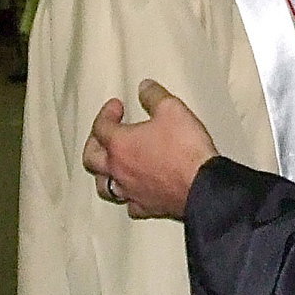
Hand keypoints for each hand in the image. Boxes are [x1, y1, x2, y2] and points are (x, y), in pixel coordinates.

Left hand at [82, 80, 218, 218]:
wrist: (202, 184)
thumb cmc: (185, 149)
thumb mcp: (173, 109)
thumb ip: (155, 96)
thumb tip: (145, 88)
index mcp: (120, 144)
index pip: (101, 126)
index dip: (106, 113)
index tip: (116, 106)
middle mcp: (119, 169)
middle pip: (91, 157)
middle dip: (94, 142)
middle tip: (105, 133)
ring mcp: (130, 190)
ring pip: (103, 185)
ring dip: (103, 173)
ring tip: (109, 165)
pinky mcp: (147, 206)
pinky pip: (128, 204)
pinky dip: (127, 196)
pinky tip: (133, 191)